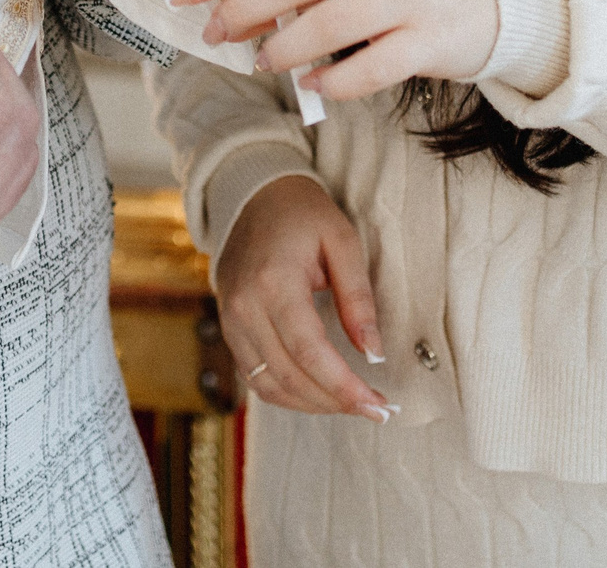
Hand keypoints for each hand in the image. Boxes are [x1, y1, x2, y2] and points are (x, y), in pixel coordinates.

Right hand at [215, 176, 390, 417]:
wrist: (254, 196)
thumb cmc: (302, 214)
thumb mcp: (342, 242)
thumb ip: (358, 298)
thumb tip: (372, 353)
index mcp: (273, 281)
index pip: (308, 352)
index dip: (343, 386)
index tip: (377, 404)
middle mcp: (244, 306)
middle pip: (288, 375)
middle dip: (335, 401)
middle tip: (375, 410)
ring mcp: (230, 319)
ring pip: (268, 384)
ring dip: (312, 404)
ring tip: (350, 404)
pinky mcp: (228, 328)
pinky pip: (253, 376)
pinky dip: (286, 393)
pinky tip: (317, 394)